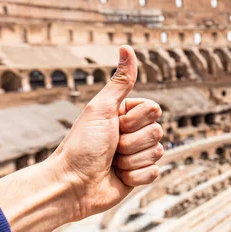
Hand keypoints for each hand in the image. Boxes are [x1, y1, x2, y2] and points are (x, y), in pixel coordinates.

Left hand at [52, 45, 163, 220]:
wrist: (72, 185)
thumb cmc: (82, 144)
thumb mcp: (102, 108)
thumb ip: (121, 81)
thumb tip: (126, 46)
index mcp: (126, 114)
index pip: (154, 110)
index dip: (135, 120)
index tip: (114, 125)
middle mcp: (134, 133)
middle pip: (158, 132)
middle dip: (132, 142)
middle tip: (111, 147)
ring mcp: (138, 155)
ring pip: (158, 153)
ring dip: (131, 160)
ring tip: (112, 163)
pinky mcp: (140, 176)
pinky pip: (154, 173)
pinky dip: (135, 176)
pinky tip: (119, 176)